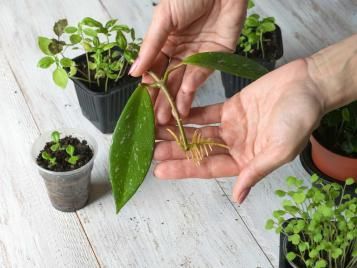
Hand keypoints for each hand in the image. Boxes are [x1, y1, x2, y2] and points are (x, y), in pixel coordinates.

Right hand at [129, 0, 246, 123]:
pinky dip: (193, 85)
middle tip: (156, 120)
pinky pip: (202, 74)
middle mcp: (180, 53)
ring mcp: (198, 56)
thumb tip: (134, 73)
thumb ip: (150, 47)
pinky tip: (183, 97)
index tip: (142, 105)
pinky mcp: (216, 57)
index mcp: (165, 43)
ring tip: (170, 118)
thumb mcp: (163, 19)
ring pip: (184, 82)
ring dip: (177, 99)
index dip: (148, 88)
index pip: (154, 71)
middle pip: (169, 81)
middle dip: (162, 100)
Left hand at [153, 59, 324, 202]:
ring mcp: (232, 127)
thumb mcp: (281, 150)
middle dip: (174, 151)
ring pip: (199, 132)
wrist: (308, 86)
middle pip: (198, 151)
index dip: (184, 170)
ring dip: (178, 132)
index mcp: (246, 161)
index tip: (160, 171)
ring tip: (154, 132)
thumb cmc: (300, 118)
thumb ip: (256, 171)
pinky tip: (173, 113)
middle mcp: (236, 146)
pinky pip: (207, 112)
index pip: (208, 168)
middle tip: (149, 150)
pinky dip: (190, 113)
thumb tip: (239, 197)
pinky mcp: (232, 107)